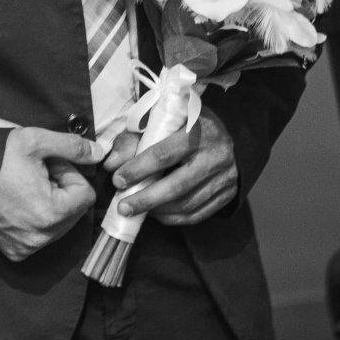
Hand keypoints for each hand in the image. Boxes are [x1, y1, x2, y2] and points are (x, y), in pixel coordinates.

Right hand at [0, 127, 102, 261]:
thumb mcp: (34, 140)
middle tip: (34, 172)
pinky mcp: (14, 251)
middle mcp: (41, 237)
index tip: (47, 163)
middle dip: (60, 189)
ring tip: (23, 185)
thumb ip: (72, 146)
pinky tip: (16, 201)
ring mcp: (27, 247)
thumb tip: (100, 153)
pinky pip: (40, 234)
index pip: (85, 193)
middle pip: (73, 210)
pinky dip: (35, 218)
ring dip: (49, 202)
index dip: (68, 173)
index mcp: (51, 212)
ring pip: (58, 223)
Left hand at [103, 110, 238, 225]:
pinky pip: (198, 214)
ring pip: (188, 203)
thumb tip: (111, 164)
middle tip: (123, 206)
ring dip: (158, 211)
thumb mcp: (160, 121)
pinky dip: (174, 218)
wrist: (223, 135)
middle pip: (177, 185)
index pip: (164, 154)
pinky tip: (156, 214)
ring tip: (136, 210)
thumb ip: (134, 140)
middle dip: (146, 199)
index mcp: (197, 130)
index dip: (138, 169)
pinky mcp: (228, 194)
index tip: (118, 180)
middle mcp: (216, 154)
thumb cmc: (183, 125)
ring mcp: (226, 177)